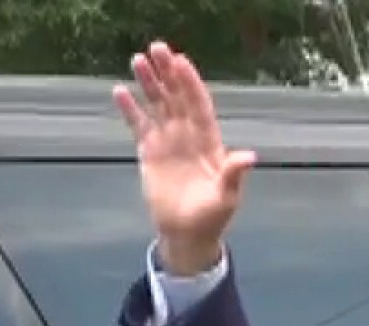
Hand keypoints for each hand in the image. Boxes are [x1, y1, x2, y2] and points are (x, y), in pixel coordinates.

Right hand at [112, 41, 257, 274]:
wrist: (187, 233)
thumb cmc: (212, 216)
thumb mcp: (226, 197)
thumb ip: (233, 174)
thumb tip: (249, 157)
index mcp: (209, 142)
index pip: (199, 105)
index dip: (191, 84)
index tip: (181, 62)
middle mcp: (189, 135)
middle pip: (177, 98)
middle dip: (169, 73)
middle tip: (157, 47)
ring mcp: (168, 142)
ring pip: (158, 106)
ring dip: (149, 84)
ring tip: (138, 60)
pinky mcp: (150, 153)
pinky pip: (139, 125)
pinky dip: (130, 109)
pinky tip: (119, 91)